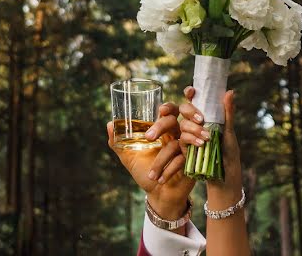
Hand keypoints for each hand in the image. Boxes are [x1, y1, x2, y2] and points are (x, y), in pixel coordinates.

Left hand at [107, 102, 194, 220]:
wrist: (158, 195)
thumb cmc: (145, 172)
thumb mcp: (130, 157)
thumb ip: (119, 142)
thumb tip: (109, 124)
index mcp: (164, 130)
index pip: (171, 111)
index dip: (169, 107)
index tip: (161, 110)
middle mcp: (177, 136)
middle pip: (174, 121)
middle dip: (161, 126)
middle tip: (149, 138)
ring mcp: (186, 148)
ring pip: (178, 143)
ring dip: (162, 159)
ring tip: (151, 175)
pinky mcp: (192, 161)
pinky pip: (182, 159)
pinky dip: (170, 169)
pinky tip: (160, 180)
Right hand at [178, 86, 242, 204]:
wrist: (224, 173)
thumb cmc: (228, 150)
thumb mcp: (229, 130)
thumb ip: (228, 112)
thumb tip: (230, 91)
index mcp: (204, 115)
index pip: (193, 100)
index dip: (190, 93)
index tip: (191, 91)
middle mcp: (193, 122)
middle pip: (183, 109)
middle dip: (189, 110)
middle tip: (200, 117)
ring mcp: (187, 134)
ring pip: (183, 124)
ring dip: (194, 128)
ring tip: (207, 136)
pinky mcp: (184, 147)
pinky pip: (182, 139)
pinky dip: (192, 139)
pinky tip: (201, 143)